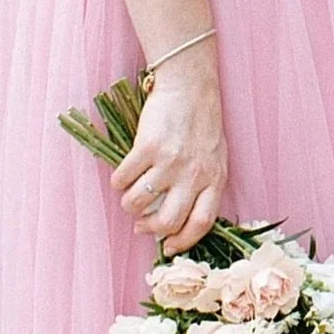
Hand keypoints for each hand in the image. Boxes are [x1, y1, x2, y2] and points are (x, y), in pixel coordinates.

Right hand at [113, 54, 226, 252]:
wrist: (189, 87)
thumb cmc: (202, 124)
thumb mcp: (214, 158)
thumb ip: (203, 186)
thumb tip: (178, 221)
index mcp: (215, 179)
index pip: (202, 223)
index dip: (183, 241)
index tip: (167, 246)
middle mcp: (194, 174)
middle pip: (168, 220)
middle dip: (149, 228)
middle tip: (141, 224)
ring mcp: (170, 161)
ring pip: (139, 202)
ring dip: (130, 204)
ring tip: (131, 195)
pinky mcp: (148, 147)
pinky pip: (123, 178)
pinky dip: (118, 182)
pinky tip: (122, 176)